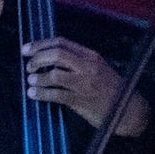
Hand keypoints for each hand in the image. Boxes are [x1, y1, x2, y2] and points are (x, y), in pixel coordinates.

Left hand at [21, 38, 148, 135]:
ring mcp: (84, 83)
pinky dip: (41, 93)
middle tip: (28, 66)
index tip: (26, 49)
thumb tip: (48, 60)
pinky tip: (33, 94)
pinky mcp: (81, 100)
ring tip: (31, 81)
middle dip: (38, 58)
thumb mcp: (97, 69)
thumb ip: (77, 62)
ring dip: (38, 77)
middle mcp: (87, 66)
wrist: (128, 110)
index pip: (62, 43)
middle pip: (57, 54)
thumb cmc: (110, 90)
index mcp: (91, 56)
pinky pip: (56, 94)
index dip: (41, 44)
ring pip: (54, 74)